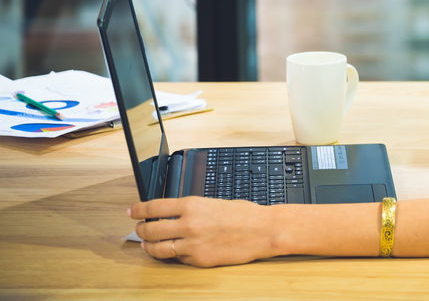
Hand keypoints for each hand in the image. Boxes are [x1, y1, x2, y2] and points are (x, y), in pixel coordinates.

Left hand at [130, 197, 278, 267]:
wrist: (263, 230)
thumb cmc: (245, 214)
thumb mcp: (214, 203)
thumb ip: (192, 209)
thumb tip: (173, 214)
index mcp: (192, 205)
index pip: (154, 207)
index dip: (138, 210)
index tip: (131, 211)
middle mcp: (188, 224)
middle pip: (150, 229)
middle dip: (140, 229)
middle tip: (139, 229)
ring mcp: (192, 245)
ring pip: (157, 248)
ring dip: (148, 246)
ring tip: (147, 244)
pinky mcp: (198, 260)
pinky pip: (176, 259)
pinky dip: (171, 255)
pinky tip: (171, 252)